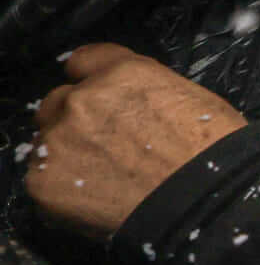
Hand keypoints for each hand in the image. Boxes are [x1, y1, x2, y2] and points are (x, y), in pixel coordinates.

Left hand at [28, 44, 246, 238]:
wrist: (203, 203)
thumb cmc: (213, 154)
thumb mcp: (191, 100)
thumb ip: (144, 94)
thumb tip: (131, 108)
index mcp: (124, 74)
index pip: (83, 61)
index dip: (90, 79)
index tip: (94, 93)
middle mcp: (84, 99)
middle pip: (58, 102)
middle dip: (74, 120)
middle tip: (104, 147)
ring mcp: (58, 139)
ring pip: (47, 142)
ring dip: (67, 155)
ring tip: (103, 180)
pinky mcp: (44, 179)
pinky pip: (42, 180)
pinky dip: (63, 189)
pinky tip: (94, 200)